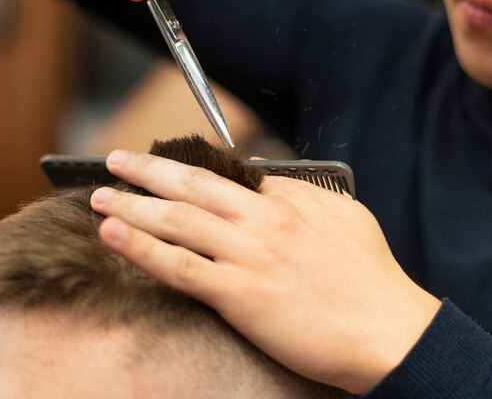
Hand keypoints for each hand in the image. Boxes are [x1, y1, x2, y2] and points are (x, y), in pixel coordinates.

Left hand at [90, 150, 440, 393]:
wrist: (390, 331)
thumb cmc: (373, 278)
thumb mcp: (346, 217)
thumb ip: (302, 196)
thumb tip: (268, 183)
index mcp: (289, 199)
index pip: (229, 174)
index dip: (188, 167)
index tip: (161, 166)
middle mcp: (264, 219)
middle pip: (192, 184)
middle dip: (147, 169)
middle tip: (115, 160)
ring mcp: (249, 255)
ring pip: (177, 220)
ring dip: (132, 204)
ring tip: (101, 195)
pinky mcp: (240, 294)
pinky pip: (180, 267)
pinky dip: (141, 248)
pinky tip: (114, 234)